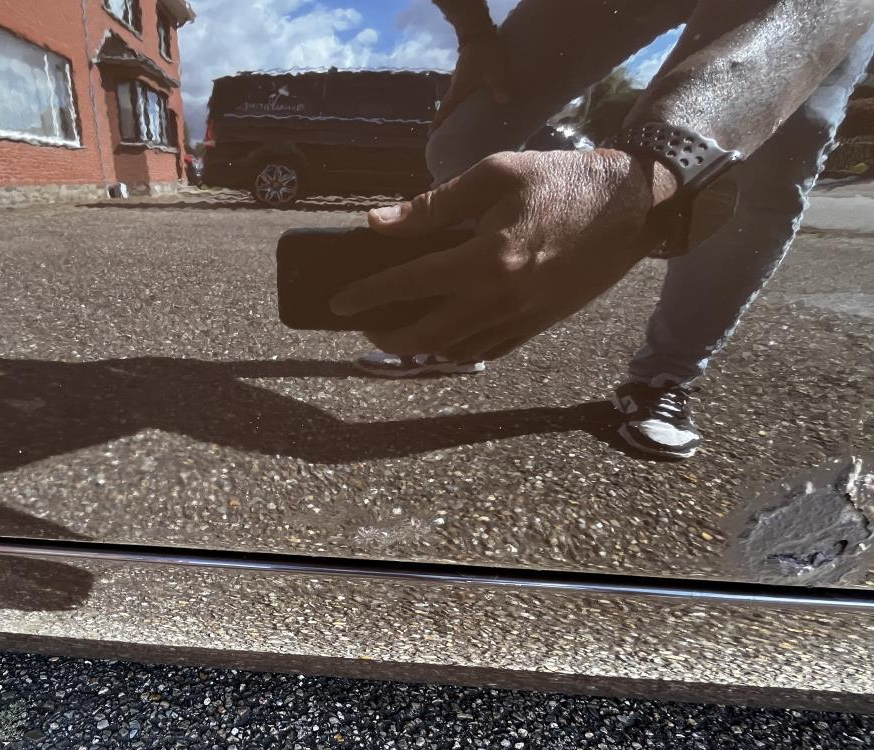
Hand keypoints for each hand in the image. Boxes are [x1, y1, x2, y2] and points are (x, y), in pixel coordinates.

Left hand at [330, 150, 676, 361]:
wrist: (633, 206)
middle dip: (388, 338)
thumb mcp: (496, 174)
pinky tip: (443, 340)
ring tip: (398, 334)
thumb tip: (379, 224)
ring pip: (457, 351)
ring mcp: (523, 317)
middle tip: (365, 329)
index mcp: (486, 259)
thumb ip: (434, 204)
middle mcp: (501, 298)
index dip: (368, 295)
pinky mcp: (541, 324)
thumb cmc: (563, 180)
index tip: (339, 304)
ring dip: (420, 350)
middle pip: (428, 336)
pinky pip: (490, 351)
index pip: (410, 284)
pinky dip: (458, 351)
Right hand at [434, 34, 509, 127]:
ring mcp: (459, 79)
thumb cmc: (485, 54)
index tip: (430, 134)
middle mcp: (456, 86)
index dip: (438, 122)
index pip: (445, 109)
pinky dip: (460, 102)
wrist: (479, 33)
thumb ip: (499, 89)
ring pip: (454, 99)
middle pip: (447, 106)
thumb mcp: (495, 73)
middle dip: (443, 120)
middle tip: (440, 134)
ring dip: (452, 111)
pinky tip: (467, 105)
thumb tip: (503, 102)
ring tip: (454, 123)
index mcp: (459, 89)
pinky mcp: (465, 74)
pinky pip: (461, 92)